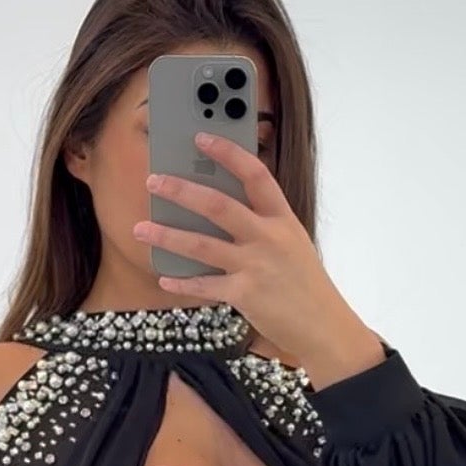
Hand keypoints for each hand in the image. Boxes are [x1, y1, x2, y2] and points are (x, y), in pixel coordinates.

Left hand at [134, 131, 385, 385]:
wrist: (324, 326)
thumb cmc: (306, 284)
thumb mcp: (292, 244)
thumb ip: (262, 225)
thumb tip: (217, 209)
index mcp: (283, 219)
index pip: (255, 175)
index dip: (228, 153)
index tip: (202, 138)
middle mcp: (269, 238)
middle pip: (218, 205)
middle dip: (181, 191)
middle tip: (154, 181)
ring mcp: (256, 266)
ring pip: (201, 245)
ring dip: (166, 235)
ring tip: (140, 229)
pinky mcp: (244, 294)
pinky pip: (204, 285)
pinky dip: (181, 281)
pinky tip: (164, 276)